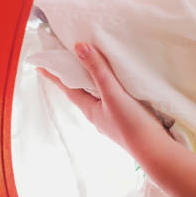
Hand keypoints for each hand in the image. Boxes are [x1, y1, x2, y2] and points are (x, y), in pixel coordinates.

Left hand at [37, 43, 169, 155]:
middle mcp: (98, 113)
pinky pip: (112, 97)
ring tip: (92, 66)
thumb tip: (79, 47)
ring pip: (98, 94)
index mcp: (90, 109)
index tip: (41, 66)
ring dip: (93, 80)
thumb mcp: (112, 93)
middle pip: (81, 90)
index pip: (68, 88)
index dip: (55, 76)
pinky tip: (117, 84)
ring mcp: (112, 117)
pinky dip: (109, 86)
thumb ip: (97, 70)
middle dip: (74, 76)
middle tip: (67, 60)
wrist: (154, 149)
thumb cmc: (130, 123)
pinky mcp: (126, 118)